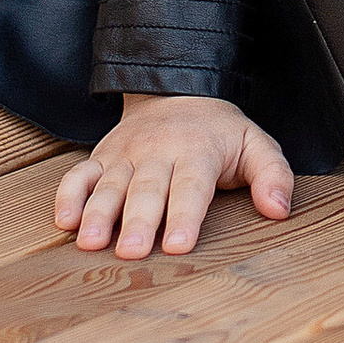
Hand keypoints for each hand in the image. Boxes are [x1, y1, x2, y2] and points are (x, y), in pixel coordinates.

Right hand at [54, 95, 294, 256]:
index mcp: (197, 151)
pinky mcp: (101, 158)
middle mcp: (157, 152)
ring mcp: (125, 155)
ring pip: (109, 185)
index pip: (191, 186)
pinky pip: (78, 174)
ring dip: (98, 214)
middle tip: (132, 252)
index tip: (180, 245)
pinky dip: (68, 195)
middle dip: (139, 221)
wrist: (175, 90)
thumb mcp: (255, 144)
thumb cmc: (219, 133)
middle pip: (147, 190)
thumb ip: (273, 175)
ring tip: (91, 243)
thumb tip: (279, 211)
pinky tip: (64, 221)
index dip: (185, 215)